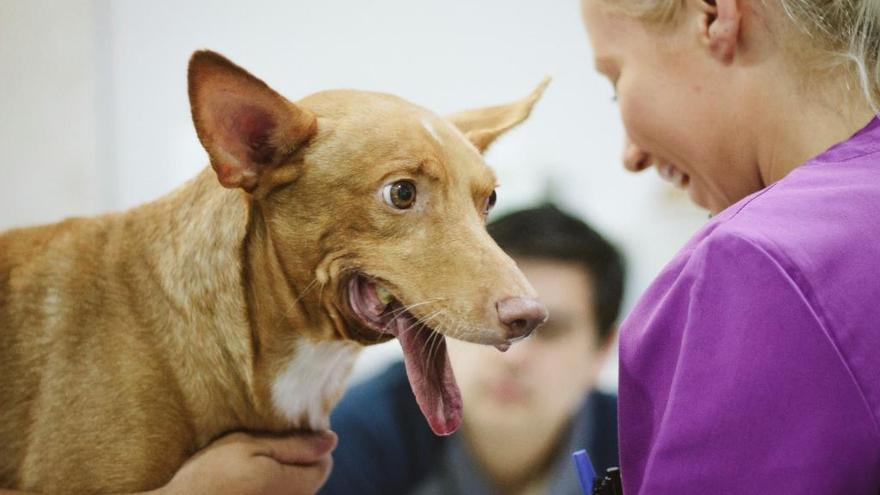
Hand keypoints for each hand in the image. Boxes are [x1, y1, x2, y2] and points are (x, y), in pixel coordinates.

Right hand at [156, 430, 336, 494]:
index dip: (306, 444)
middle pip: (308, 479)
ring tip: (245, 471)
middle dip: (292, 462)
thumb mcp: (250, 447)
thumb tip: (332, 440)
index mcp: (296, 487)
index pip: (324, 462)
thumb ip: (295, 444)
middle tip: (258, 451)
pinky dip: (263, 491)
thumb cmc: (210, 475)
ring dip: (277, 478)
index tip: (280, 436)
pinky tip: (240, 487)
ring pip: (290, 490)